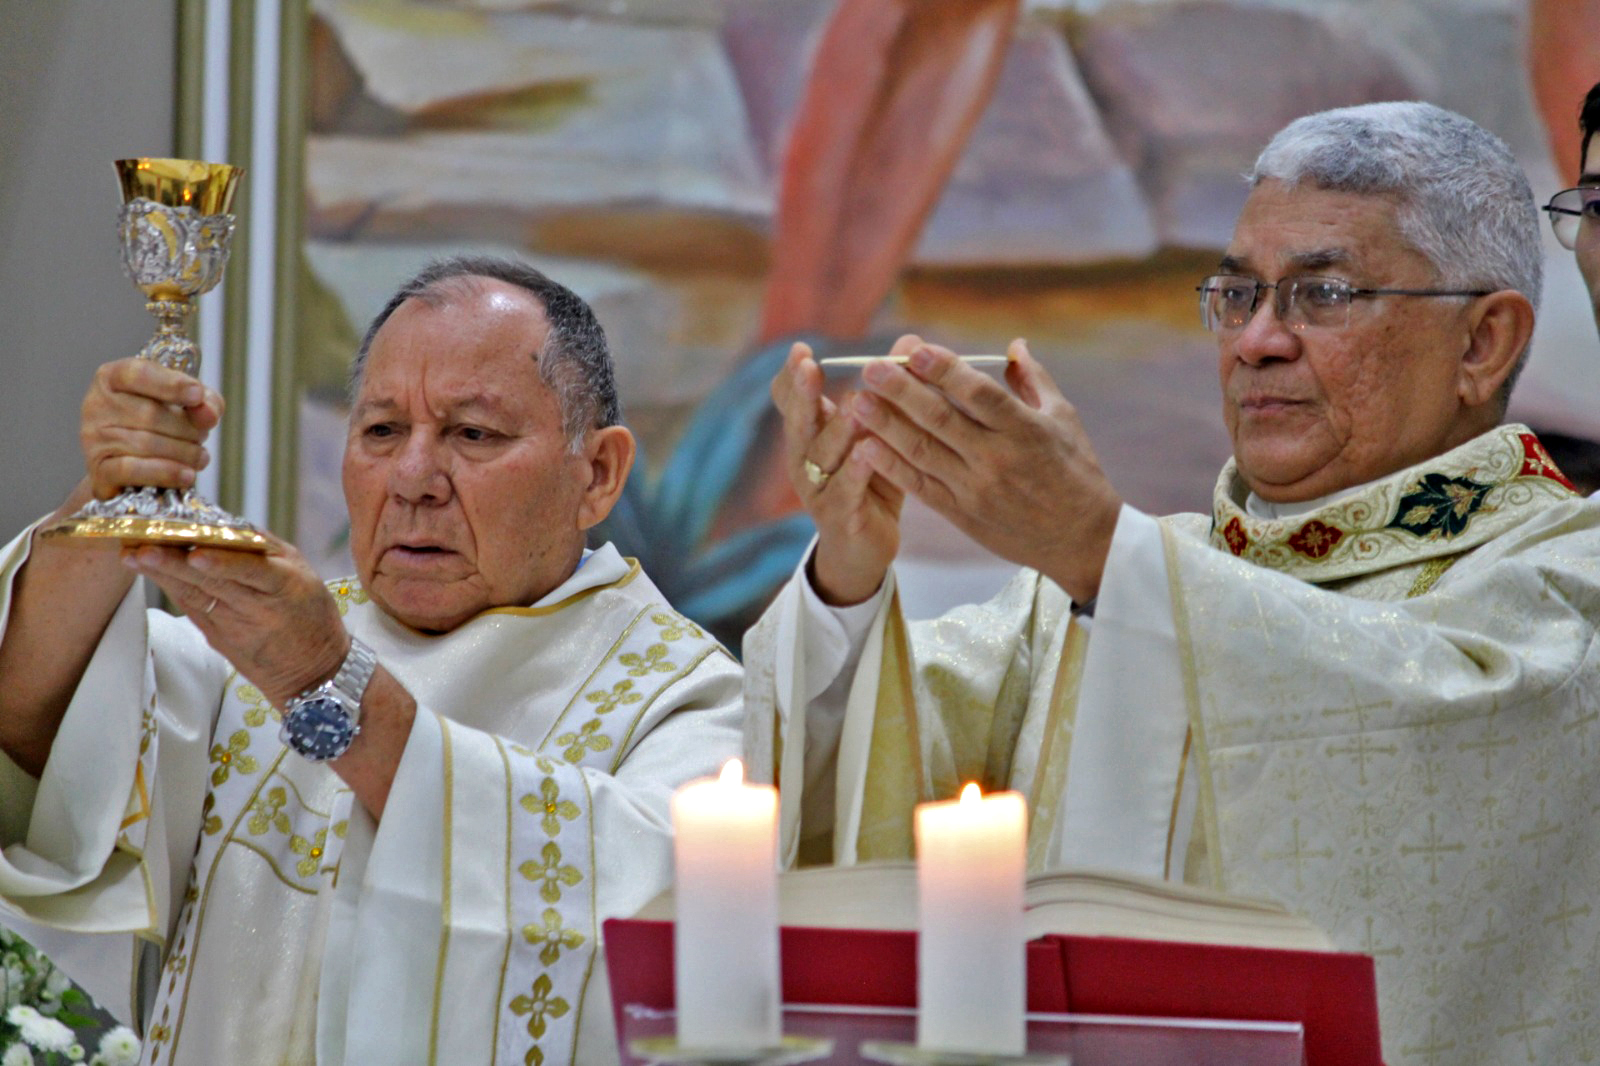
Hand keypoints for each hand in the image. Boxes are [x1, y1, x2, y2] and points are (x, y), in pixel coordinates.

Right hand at [82, 358, 222, 498]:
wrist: (133, 469)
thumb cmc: (163, 426)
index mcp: (114, 377)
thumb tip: (208, 413)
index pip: (139, 374)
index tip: (197, 394)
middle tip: (202, 437)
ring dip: (184, 453)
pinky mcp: (98, 470)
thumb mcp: (188, 404)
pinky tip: (187, 475)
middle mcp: (97, 404)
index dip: (171, 384)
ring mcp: (94, 438)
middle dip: (188, 428)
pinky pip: (132, 470)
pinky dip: (166, 472)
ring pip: (146, 444)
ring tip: (199, 457)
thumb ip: (205, 402)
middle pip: (150, 414)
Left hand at [122, 533, 347, 707]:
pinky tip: (153, 574)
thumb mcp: (304, 575)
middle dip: (175, 564)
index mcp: (286, 586)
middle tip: (142, 547)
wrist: (314, 673)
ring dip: (163, 576)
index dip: (222, 562)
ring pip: (196, 596)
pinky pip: (194, 610)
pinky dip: (173, 590)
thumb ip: (266, 551)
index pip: (251, 570)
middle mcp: (259, 608)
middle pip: (213, 583)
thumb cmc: (311, 614)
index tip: (193, 549)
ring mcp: (236, 627)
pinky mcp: (220, 640)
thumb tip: (222, 524)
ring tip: (135, 556)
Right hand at [771, 340, 905, 604]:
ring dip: (838, 430)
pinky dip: (855, 472)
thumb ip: (888, 393)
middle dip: (801, 393)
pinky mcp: (839, 517)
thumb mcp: (877, 433)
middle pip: (797, 422)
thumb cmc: (871, 481)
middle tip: (808, 366)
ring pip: (822, 456)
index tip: (801, 350)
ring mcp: (818, 489)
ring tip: (852, 404)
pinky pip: (845, 492)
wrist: (863, 548)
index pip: (789, 400)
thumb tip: (909, 343)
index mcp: (810, 434)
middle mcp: (805, 459)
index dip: (791, 376)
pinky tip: (866, 454)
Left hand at [847, 339, 1121, 603]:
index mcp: (1024, 429)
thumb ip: (1034, 380)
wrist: (1080, 539)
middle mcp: (996, 457)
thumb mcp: (1065, 420)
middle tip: (870, 367)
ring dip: (886, 426)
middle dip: (901, 391)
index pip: (978, 393)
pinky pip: (920, 487)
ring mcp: (976, 487)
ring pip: (923, 452)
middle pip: (940, 419)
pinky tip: (865, 447)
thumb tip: (1014, 344)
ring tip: (858, 402)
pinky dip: (891, 468)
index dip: (944, 370)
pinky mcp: (962, 513)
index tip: (914, 349)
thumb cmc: (1076, 472)